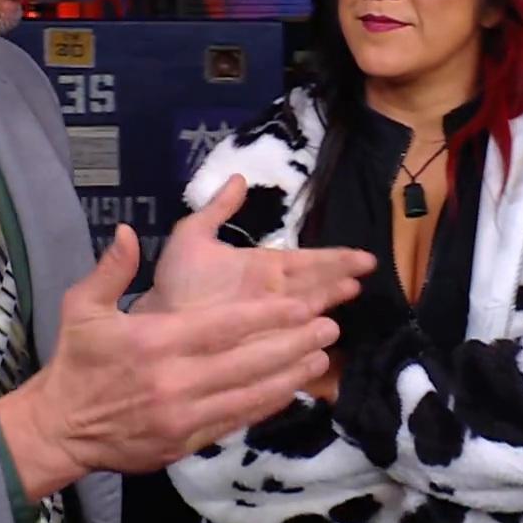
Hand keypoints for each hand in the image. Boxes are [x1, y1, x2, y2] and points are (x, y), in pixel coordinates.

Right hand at [0, 224, 340, 496]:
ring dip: (290, 376)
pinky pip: (235, 421)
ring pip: (249, 395)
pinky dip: (266, 406)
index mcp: (154, 343)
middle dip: (293, 344)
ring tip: (321, 357)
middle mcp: (174, 381)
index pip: (223, 328)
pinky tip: (291, 390)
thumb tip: (130, 232)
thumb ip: (111, 270)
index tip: (302, 306)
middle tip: (329, 327)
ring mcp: (182, 416)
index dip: (268, 317)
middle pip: (247, 362)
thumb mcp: (82, 308)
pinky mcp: (186, 442)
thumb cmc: (76, 362)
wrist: (59, 429)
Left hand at [134, 175, 374, 318]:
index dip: (334, 258)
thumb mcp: (193, 238)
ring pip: (309, 310)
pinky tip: (329, 337)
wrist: (155, 322)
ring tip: (352, 293)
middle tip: (366, 271)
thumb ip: (217, 209)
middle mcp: (274, 295)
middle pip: (316, 284)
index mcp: (264, 268)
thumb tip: (238, 177)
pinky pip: (293, 341)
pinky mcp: (264, 345)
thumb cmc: (175, 283)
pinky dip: (310, 338)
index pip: (306, 261)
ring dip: (330, 302)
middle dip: (340, 277)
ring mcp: (271, 321)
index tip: (364, 257)